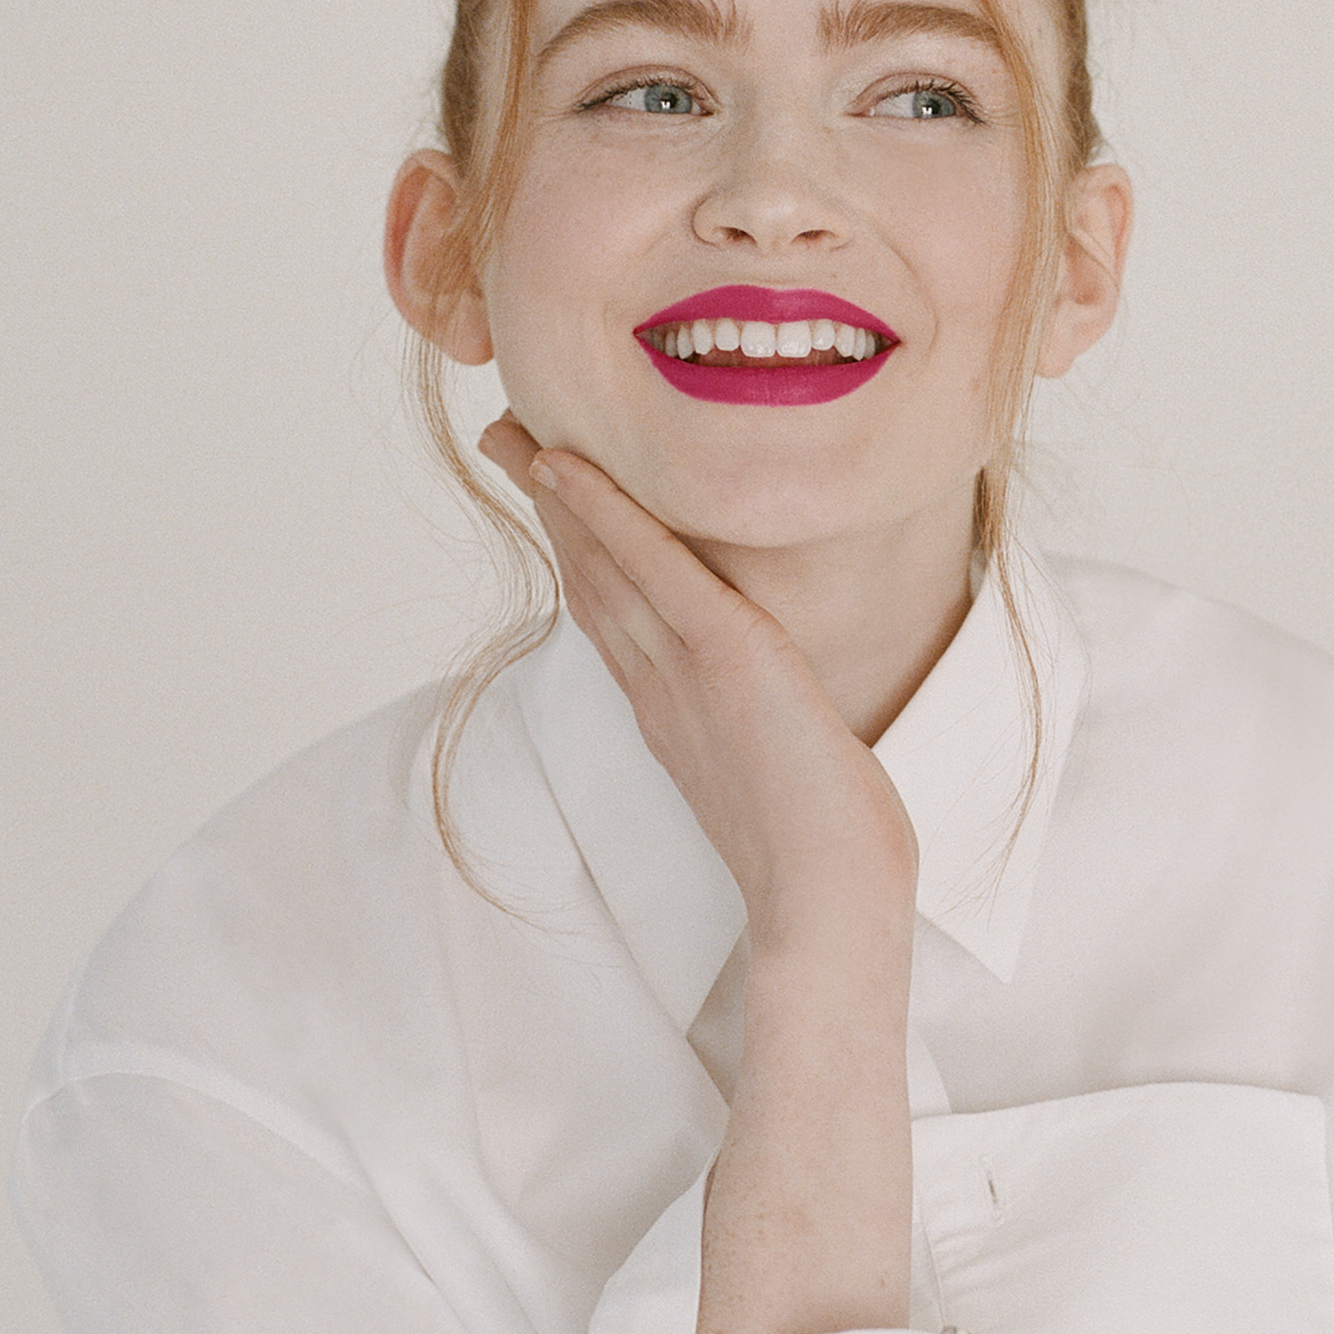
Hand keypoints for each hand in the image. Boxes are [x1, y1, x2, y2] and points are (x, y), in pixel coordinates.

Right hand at [478, 416, 917, 953]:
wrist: (828, 903)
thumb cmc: (828, 852)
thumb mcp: (788, 772)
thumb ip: (768, 731)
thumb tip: (782, 713)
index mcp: (671, 713)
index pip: (613, 613)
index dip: (578, 550)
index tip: (553, 499)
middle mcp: (659, 687)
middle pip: (588, 577)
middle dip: (548, 507)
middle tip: (505, 439)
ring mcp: (682, 671)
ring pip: (604, 563)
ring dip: (557, 492)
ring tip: (513, 430)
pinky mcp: (723, 656)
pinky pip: (653, 568)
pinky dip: (608, 512)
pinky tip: (570, 463)